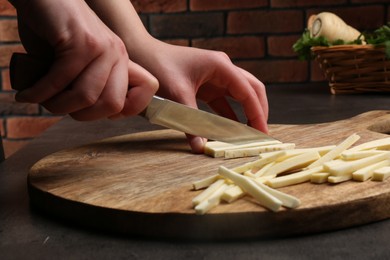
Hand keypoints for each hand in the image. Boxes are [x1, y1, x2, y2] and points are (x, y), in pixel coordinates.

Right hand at [13, 0, 157, 119]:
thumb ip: (90, 85)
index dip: (115, 113)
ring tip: (37, 99)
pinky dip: (39, 93)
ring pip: (86, 97)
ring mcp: (102, 47)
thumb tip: (88, 113)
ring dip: (56, 106)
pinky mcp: (81, 41)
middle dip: (80, 115)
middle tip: (56, 107)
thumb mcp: (80, 63)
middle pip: (112, 105)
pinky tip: (27, 94)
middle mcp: (117, 54)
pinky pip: (61, 80)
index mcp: (121, 62)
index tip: (87, 111)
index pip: (140, 97)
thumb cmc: (56, 34)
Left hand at [134, 41, 268, 152]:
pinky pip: (225, 102)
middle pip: (251, 90)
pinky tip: (232, 131)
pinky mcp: (207, 86)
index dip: (258, 113)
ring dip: (247, 114)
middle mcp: (223, 69)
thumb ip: (190, 122)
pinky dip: (230, 115)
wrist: (142, 54)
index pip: (248, 91)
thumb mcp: (177, 94)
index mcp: (221, 66)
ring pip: (240, 96)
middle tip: (261, 135)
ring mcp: (216, 77)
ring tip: (251, 135)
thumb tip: (200, 147)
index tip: (263, 133)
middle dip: (259, 112)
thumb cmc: (159, 66)